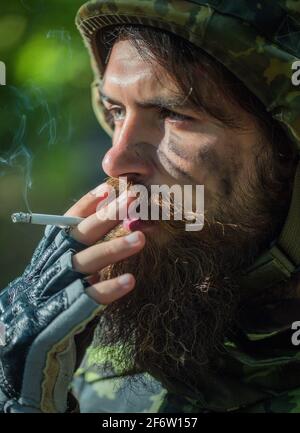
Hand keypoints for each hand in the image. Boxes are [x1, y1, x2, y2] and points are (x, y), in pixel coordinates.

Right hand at [65, 185, 145, 302]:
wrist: (30, 325)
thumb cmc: (56, 284)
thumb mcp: (64, 258)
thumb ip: (83, 241)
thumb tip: (112, 213)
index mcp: (56, 245)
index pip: (71, 218)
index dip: (90, 202)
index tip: (109, 188)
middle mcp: (58, 259)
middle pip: (84, 233)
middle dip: (109, 214)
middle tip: (135, 200)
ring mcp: (64, 282)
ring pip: (89, 260)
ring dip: (115, 247)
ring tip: (141, 238)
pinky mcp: (72, 308)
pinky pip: (92, 295)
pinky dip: (111, 287)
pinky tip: (130, 280)